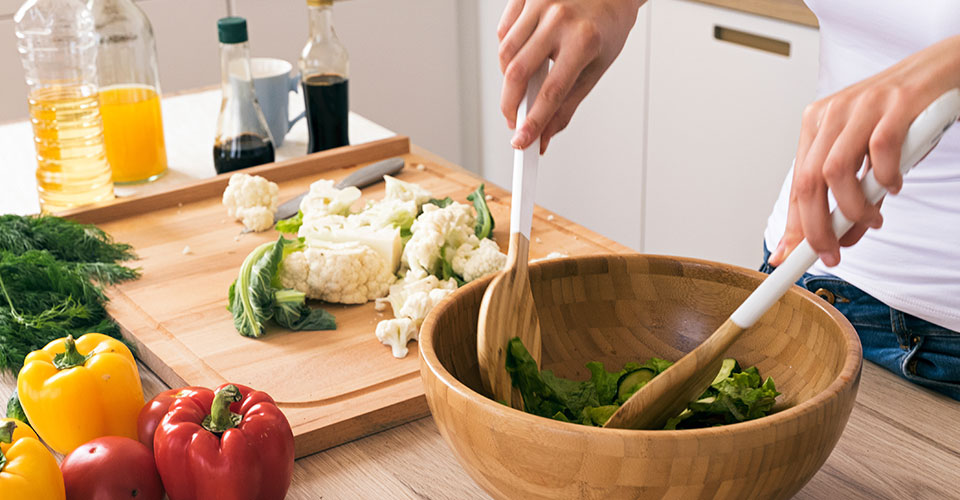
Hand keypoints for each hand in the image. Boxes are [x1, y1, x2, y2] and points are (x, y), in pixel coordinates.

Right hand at [498, 0, 643, 152]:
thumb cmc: (608, 26)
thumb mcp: (595, 68)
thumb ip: (567, 104)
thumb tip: (544, 135)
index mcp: (584, 40)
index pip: (551, 92)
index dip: (533, 121)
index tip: (522, 141)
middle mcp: (559, 18)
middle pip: (518, 73)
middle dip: (510, 104)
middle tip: (514, 119)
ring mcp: (540, 3)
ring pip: (505, 52)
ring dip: (508, 79)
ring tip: (523, 84)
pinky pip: (504, 31)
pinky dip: (507, 51)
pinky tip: (521, 55)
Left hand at [768, 34, 959, 266]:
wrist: (941, 69)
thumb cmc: (903, 115)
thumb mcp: (867, 154)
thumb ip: (852, 192)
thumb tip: (838, 236)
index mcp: (817, 124)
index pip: (797, 183)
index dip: (793, 223)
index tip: (788, 255)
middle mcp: (832, 113)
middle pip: (808, 181)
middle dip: (817, 227)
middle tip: (832, 251)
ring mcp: (862, 106)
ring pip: (836, 170)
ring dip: (853, 207)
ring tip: (872, 219)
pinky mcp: (896, 104)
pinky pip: (880, 150)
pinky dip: (886, 178)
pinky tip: (895, 185)